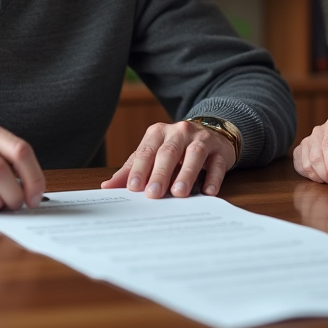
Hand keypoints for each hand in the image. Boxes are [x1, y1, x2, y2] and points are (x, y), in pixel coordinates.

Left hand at [101, 120, 234, 197]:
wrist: (212, 133)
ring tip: (179, 193)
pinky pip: (217, 163)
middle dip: (160, 174)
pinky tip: (208, 191)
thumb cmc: (176, 149)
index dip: (140, 169)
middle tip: (153, 194)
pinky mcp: (220, 150)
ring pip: (194, 154)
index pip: (146, 151)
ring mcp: (202, 139)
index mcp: (158, 133)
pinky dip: (213, 177)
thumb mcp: (153, 154)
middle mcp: (180, 132)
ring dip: (186, 173)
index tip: (133, 188)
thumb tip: (107, 187)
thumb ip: (132, 169)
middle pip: (168, 152)